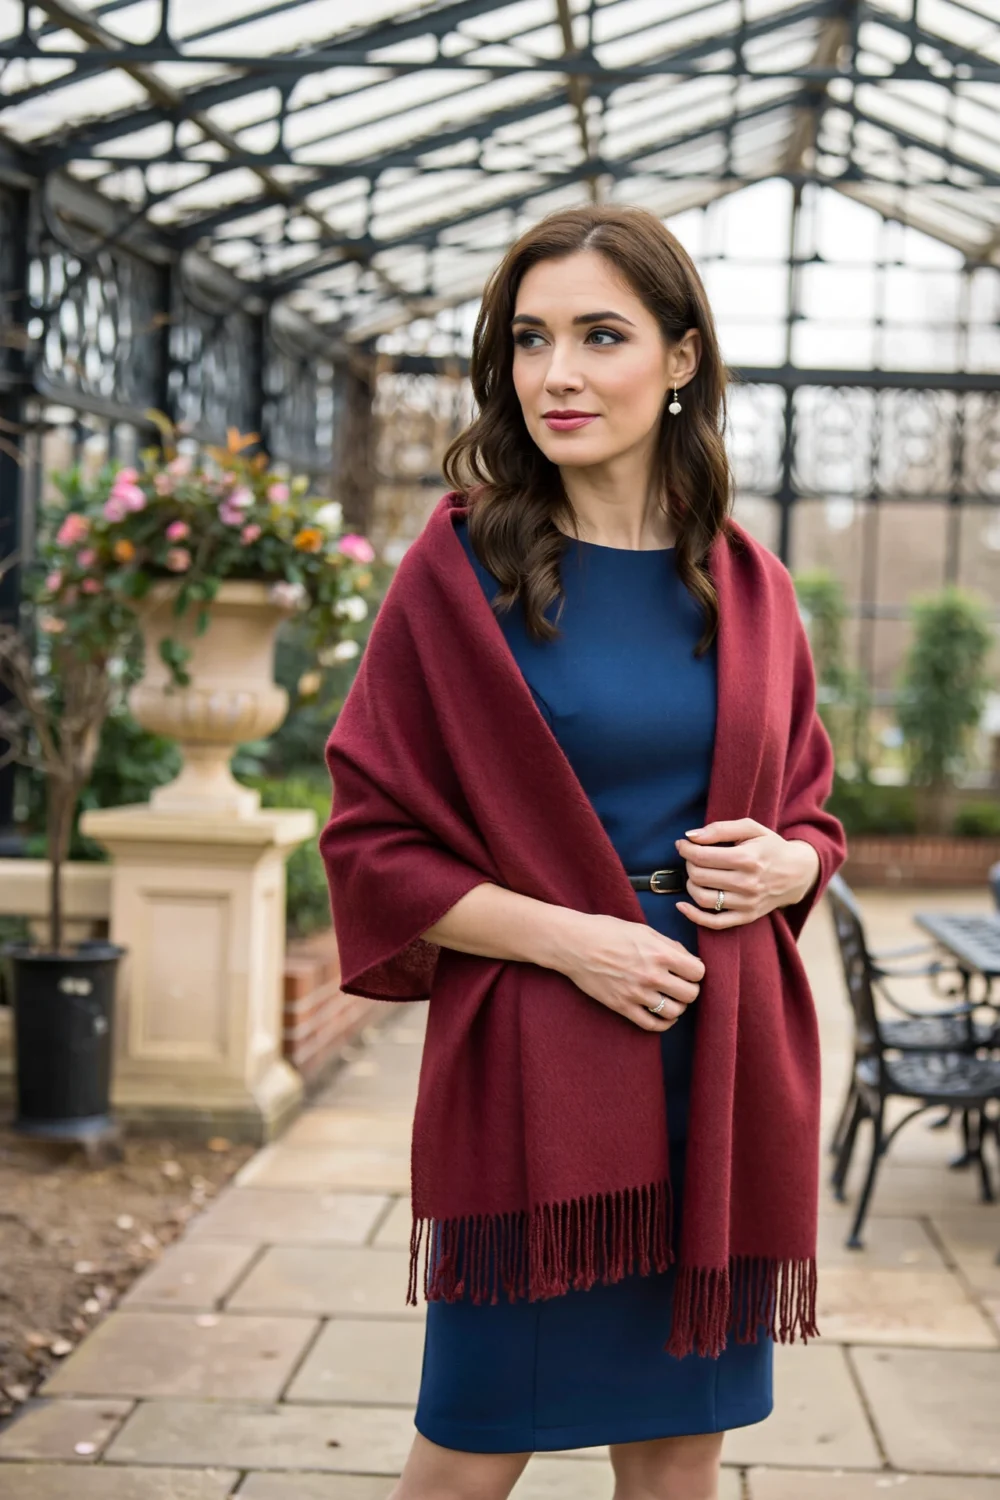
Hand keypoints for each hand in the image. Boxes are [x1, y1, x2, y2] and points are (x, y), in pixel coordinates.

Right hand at [556, 912, 703, 1032]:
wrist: (574, 944)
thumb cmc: (607, 931)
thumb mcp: (643, 930)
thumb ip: (669, 945)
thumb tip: (689, 960)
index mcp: (659, 953)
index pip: (698, 972)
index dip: (696, 971)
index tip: (688, 970)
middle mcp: (651, 976)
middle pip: (690, 994)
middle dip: (689, 989)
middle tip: (681, 985)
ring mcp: (637, 994)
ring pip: (674, 1012)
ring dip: (677, 1006)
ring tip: (670, 998)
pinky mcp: (622, 1007)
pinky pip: (652, 1025)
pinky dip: (663, 1023)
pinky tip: (662, 1015)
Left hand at [674, 819, 819, 930]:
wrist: (798, 872)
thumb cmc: (770, 846)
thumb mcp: (751, 828)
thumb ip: (720, 829)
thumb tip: (690, 836)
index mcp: (747, 859)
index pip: (702, 857)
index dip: (685, 849)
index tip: (682, 844)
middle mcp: (747, 883)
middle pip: (700, 876)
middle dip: (688, 864)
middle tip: (692, 857)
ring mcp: (747, 903)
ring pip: (703, 899)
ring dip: (691, 885)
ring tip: (695, 875)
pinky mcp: (747, 917)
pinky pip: (715, 923)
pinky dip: (694, 916)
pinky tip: (682, 906)